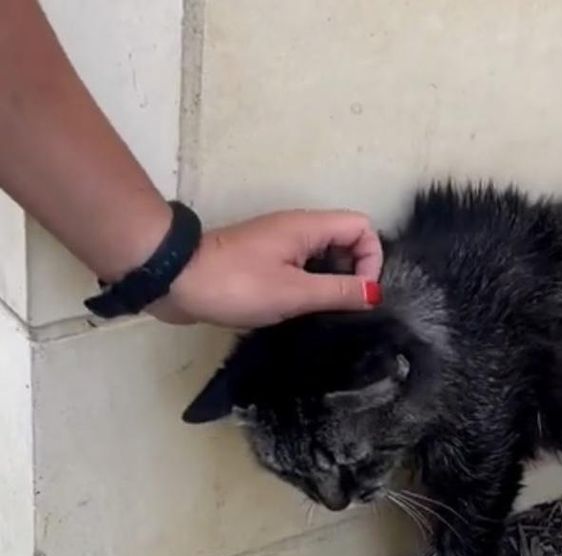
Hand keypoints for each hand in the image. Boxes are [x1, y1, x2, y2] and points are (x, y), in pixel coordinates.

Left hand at [148, 209, 383, 326]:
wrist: (174, 279)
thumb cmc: (236, 284)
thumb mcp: (294, 293)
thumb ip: (338, 292)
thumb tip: (375, 294)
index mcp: (308, 227)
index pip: (362, 227)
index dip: (370, 259)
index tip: (358, 292)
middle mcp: (298, 228)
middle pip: (346, 241)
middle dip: (353, 272)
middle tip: (342, 306)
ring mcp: (279, 244)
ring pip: (324, 256)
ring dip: (331, 282)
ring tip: (321, 311)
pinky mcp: (264, 261)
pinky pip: (302, 268)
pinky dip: (309, 286)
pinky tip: (298, 310)